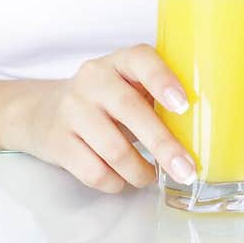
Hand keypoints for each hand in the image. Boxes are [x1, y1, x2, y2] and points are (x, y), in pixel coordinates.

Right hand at [18, 44, 197, 193]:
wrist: (43, 112)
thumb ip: (155, 98)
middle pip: (130, 110)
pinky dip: (115, 183)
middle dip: (163, 145)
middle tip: (187, 170)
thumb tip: (200, 129)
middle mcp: (92, 79)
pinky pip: (94, 171)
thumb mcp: (126, 87)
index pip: (141, 59)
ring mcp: (72, 109)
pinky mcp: (58, 141)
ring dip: (140, 171)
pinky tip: (121, 179)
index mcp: (118, 62)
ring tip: (150, 176)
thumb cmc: (103, 102)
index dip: (163, 80)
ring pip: (113, 149)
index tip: (184, 106)